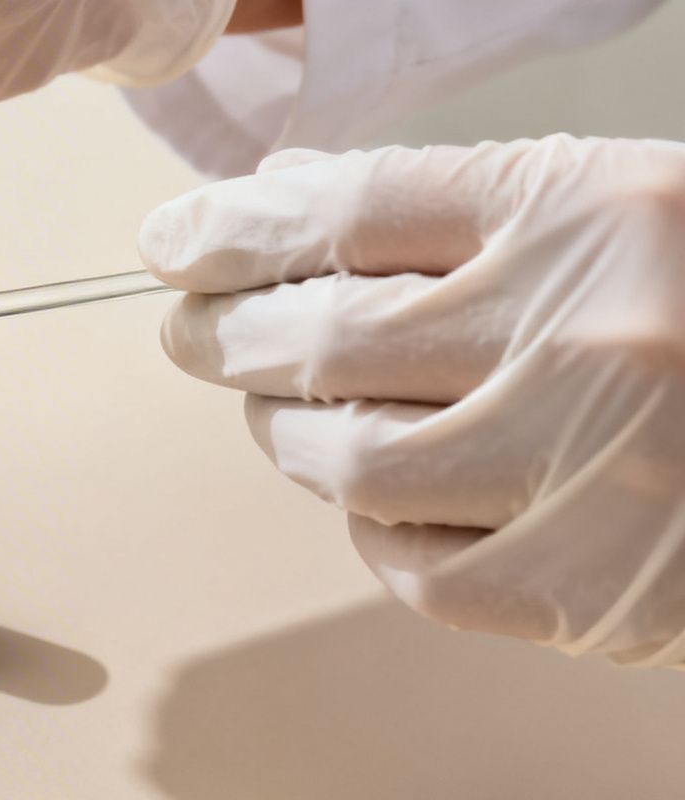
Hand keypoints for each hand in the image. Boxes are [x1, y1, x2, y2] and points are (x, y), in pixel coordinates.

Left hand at [142, 136, 684, 664]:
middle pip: (320, 335)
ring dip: (283, 436)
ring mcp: (588, 469)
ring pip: (342, 460)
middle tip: (189, 332)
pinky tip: (384, 496)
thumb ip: (464, 213)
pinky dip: (374, 529)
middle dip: (222, 336)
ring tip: (279, 413)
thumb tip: (278, 213)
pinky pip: (409, 564)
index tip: (173, 245)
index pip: (351, 209)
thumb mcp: (626, 214)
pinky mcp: (592, 590)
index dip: (234, 229)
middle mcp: (591, 332)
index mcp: (601, 210)